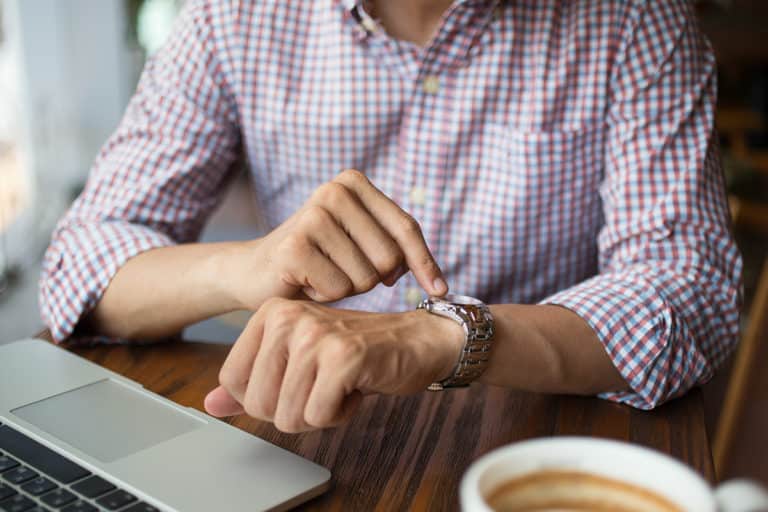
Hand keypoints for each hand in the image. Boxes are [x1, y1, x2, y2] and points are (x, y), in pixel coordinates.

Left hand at [203, 298, 463, 431]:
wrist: (416, 340)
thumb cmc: (356, 351)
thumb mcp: (298, 361)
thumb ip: (254, 381)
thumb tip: (211, 404)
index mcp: (270, 313)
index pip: (234, 380)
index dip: (265, 398)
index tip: (297, 381)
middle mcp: (288, 317)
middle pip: (259, 403)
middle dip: (293, 410)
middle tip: (323, 385)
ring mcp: (315, 335)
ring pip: (288, 414)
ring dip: (319, 413)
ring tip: (340, 383)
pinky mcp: (343, 356)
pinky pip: (319, 415)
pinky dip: (340, 413)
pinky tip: (356, 387)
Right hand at [225, 169, 446, 307]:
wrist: (255, 272)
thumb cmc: (319, 261)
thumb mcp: (362, 245)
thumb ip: (397, 249)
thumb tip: (440, 284)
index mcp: (353, 182)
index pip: (406, 228)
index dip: (425, 263)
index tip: (439, 289)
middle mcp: (333, 191)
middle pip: (390, 258)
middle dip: (372, 278)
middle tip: (341, 270)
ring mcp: (312, 216)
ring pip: (366, 278)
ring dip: (346, 288)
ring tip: (321, 274)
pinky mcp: (295, 246)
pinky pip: (339, 290)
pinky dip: (325, 296)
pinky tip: (305, 282)